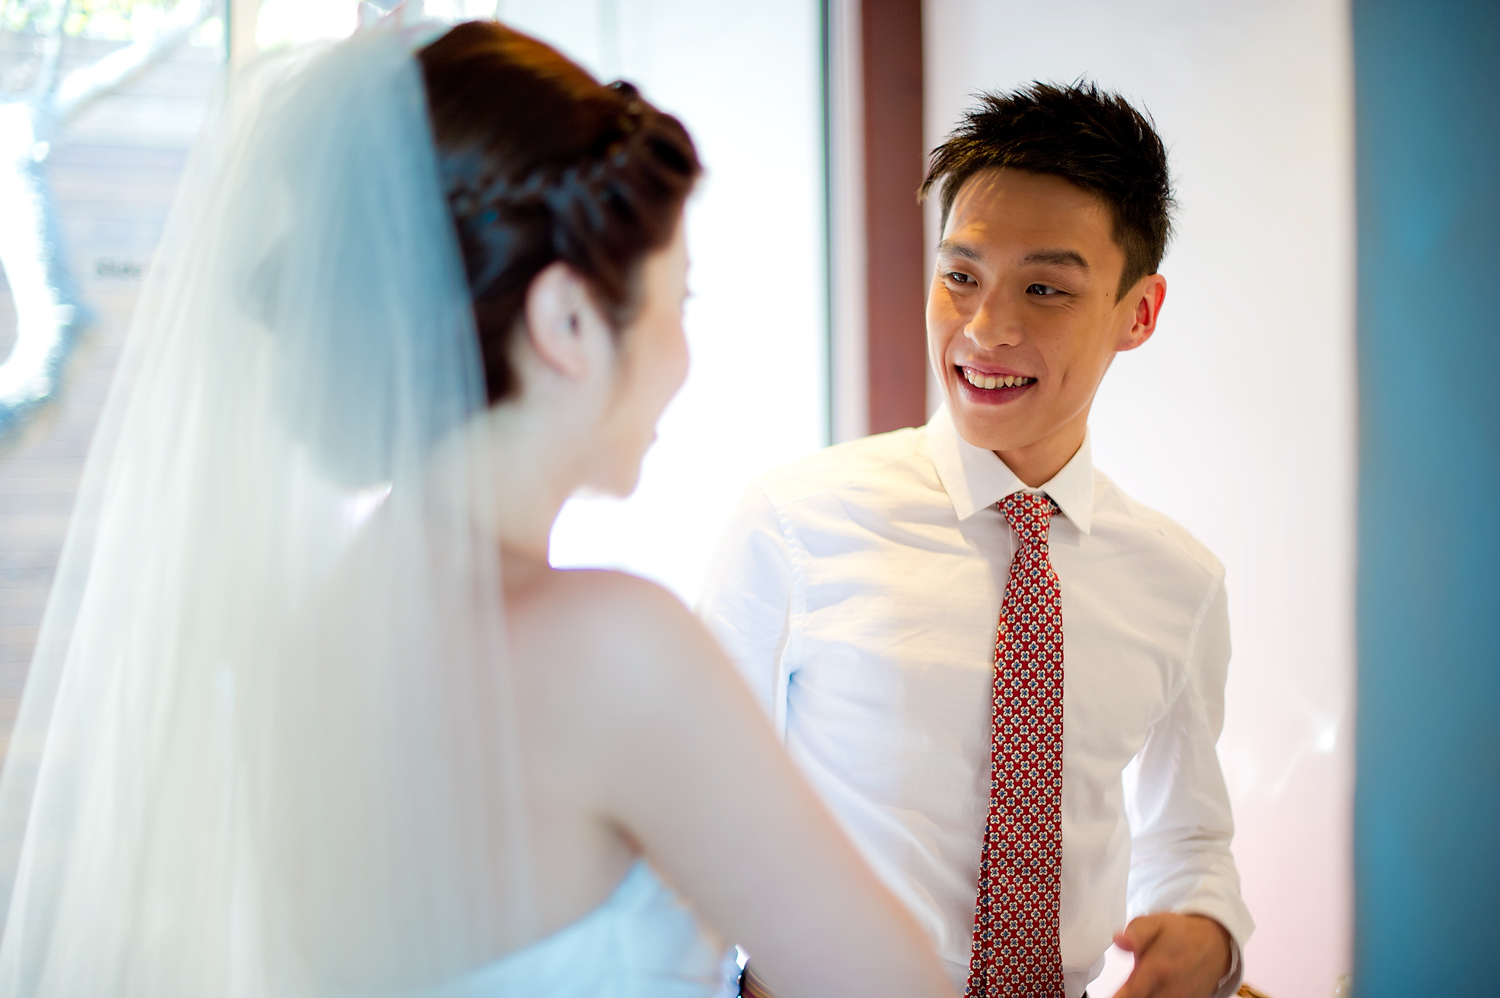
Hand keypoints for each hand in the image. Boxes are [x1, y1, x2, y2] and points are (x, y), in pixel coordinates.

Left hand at [1111, 913, 1231, 997]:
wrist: (1215, 944)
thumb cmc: (1180, 933)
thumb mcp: (1155, 923)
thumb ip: (1135, 933)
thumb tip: (1119, 940)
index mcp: (1158, 969)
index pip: (1130, 995)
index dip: (1119, 995)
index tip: (1110, 992)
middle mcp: (1171, 990)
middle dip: (1129, 994)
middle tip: (1125, 986)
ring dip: (1143, 995)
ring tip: (1141, 983)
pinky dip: (1156, 996)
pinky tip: (1152, 988)